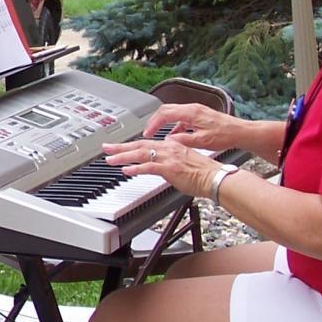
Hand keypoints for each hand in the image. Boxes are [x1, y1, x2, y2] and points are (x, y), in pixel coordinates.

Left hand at [102, 137, 218, 199]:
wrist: (215, 177)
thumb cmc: (203, 173)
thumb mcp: (183, 161)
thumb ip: (170, 160)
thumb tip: (160, 163)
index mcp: (171, 145)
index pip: (147, 143)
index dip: (131, 145)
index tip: (119, 147)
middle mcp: (168, 148)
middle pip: (139, 145)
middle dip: (120, 146)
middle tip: (106, 148)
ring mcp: (168, 158)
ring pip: (140, 154)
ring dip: (123, 156)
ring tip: (110, 160)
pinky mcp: (170, 168)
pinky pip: (149, 167)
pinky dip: (136, 168)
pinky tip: (126, 171)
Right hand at [142, 102, 238, 151]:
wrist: (240, 132)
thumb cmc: (225, 135)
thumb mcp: (202, 141)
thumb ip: (183, 140)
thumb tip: (168, 141)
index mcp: (191, 113)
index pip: (164, 114)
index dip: (153, 124)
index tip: (147, 133)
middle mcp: (192, 108)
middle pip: (166, 110)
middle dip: (155, 121)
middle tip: (148, 131)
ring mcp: (196, 111)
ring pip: (173, 112)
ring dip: (164, 122)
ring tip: (158, 133)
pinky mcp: (200, 115)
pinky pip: (182, 117)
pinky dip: (174, 125)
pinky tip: (175, 135)